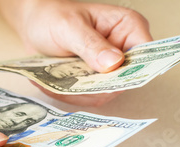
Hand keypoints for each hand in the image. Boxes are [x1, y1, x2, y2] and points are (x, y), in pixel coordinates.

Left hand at [0, 0, 152, 105]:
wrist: (34, 25)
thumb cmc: (53, 17)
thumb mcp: (69, 27)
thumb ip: (91, 44)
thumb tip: (114, 63)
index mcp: (128, 27)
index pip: (145, 55)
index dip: (130, 72)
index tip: (104, 80)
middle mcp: (124, 49)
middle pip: (124, 81)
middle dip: (95, 86)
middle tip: (69, 81)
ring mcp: (110, 68)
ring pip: (105, 94)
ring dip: (78, 93)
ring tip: (56, 80)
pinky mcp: (96, 81)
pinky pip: (90, 97)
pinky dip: (71, 95)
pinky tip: (55, 83)